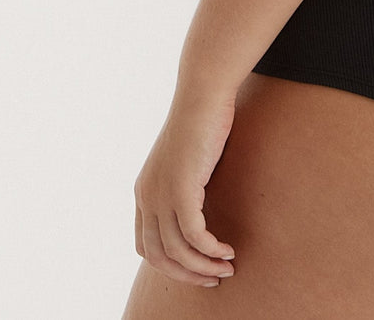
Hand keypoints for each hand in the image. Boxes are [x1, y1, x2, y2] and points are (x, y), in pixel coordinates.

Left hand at [132, 88, 238, 286]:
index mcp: (145, 191)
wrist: (203, 93)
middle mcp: (147, 196)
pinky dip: (211, 249)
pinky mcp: (182, 188)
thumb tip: (202, 202)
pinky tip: (228, 250)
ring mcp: (162, 193)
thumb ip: (187, 183)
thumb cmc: (202, 120)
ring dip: (203, 266)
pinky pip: (195, 235)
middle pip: (159, 255)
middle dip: (187, 274)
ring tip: (227, 268)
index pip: (146, 245)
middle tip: (214, 278)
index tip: (196, 267)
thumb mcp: (188, 159)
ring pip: (178, 250)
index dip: (170, 264)